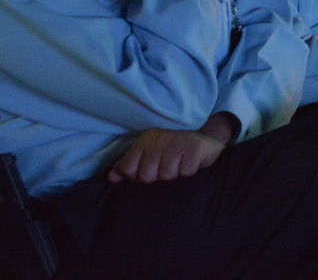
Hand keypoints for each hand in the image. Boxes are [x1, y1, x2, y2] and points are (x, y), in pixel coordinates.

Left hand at [108, 127, 225, 183]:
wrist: (205, 138)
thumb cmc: (173, 149)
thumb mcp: (149, 153)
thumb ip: (128, 165)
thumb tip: (112, 178)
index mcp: (145, 140)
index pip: (128, 169)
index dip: (137, 177)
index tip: (150, 170)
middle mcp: (159, 139)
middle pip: (147, 176)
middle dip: (158, 176)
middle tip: (169, 165)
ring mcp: (177, 142)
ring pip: (167, 175)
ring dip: (175, 174)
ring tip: (180, 162)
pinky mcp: (194, 148)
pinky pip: (186, 173)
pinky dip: (189, 171)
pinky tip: (191, 161)